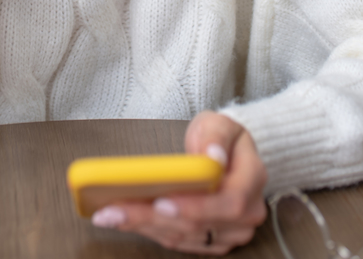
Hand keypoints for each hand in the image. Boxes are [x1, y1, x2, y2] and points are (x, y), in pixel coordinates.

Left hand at [91, 112, 267, 254]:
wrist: (225, 152)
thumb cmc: (220, 136)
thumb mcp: (219, 122)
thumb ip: (216, 136)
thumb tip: (213, 156)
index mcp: (252, 179)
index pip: (230, 202)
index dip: (196, 207)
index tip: (162, 202)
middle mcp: (247, 212)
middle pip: (198, 223)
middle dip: (153, 218)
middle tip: (114, 210)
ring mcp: (231, 231)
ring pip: (184, 235)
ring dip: (144, 226)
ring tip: (109, 214)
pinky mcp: (212, 240)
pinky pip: (179, 241)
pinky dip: (150, 230)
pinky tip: (124, 219)